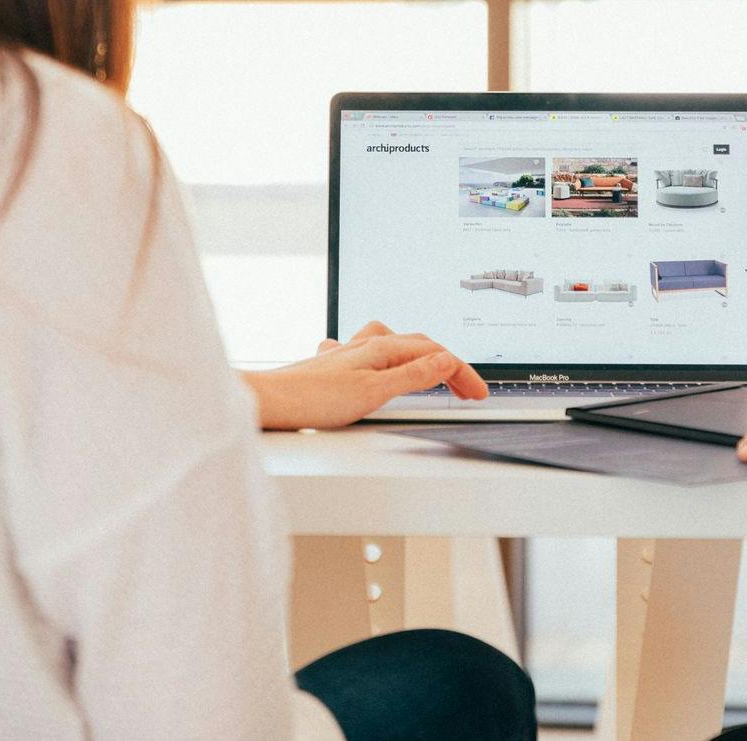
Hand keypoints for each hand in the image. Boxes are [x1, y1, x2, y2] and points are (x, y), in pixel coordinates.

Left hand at [242, 321, 487, 429]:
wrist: (268, 401)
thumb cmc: (312, 398)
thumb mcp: (374, 392)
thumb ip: (412, 376)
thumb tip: (447, 360)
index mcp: (381, 348)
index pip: (435, 354)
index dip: (461, 373)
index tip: (478, 393)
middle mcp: (365, 344)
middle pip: (418, 346)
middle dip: (447, 365)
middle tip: (466, 390)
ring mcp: (349, 354)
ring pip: (394, 344)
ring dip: (419, 356)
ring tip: (433, 372)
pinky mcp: (334, 367)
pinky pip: (369, 353)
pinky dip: (387, 360)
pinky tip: (378, 368)